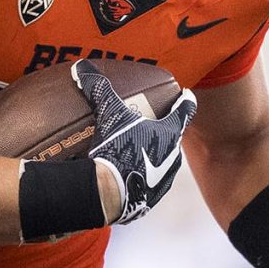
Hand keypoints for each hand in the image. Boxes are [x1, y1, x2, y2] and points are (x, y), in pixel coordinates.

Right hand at [74, 58, 194, 225]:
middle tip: (153, 124)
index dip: (186, 101)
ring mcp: (163, 182)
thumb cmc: (116, 149)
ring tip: (139, 152)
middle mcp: (172, 158)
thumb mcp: (108, 114)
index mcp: (169, 134)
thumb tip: (82, 67)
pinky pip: (149, 185)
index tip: (187, 94)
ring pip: (164, 164)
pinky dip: (141, 178)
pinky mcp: (149, 200)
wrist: (110, 194)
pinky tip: (127, 177)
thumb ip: (97, 88)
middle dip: (165, 131)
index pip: (184, 111)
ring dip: (155, 156)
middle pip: (173, 139)